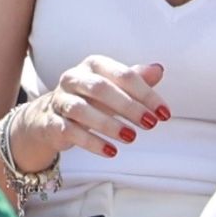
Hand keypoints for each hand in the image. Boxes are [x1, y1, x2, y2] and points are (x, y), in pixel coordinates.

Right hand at [16, 57, 167, 163]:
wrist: (51, 115)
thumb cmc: (92, 98)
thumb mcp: (116, 87)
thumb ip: (136, 79)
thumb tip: (158, 70)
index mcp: (93, 65)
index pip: (124, 75)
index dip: (146, 94)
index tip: (164, 113)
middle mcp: (73, 78)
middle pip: (100, 89)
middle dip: (129, 107)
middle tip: (150, 123)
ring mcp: (60, 100)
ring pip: (81, 110)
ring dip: (109, 125)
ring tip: (131, 137)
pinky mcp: (52, 123)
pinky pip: (70, 132)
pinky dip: (92, 142)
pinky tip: (111, 151)